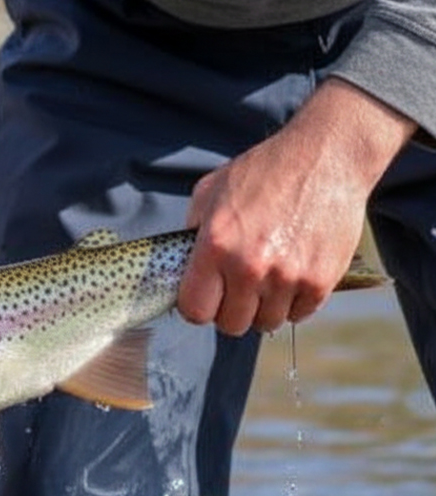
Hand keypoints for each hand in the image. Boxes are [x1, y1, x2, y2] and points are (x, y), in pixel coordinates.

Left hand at [178, 78, 415, 335]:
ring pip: (266, 323)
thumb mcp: (211, 192)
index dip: (198, 306)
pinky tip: (292, 274)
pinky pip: (298, 314)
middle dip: (231, 309)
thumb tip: (183, 266)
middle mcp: (249, 267)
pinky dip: (293, 302)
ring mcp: (287, 277)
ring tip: (268, 277)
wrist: (326, 158)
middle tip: (239, 286)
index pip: (194, 311)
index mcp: (214, 247)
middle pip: (231, 324)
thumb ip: (193, 232)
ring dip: (264, 306)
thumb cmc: (263, 172)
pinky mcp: (320, 281)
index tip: (207, 296)